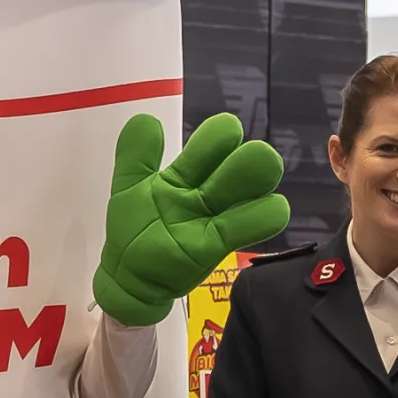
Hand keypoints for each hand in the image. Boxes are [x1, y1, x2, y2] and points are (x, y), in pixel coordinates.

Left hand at [93, 112, 290, 326]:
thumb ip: (135, 155)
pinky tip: (269, 210)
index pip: (217, 138)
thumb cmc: (132, 231)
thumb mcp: (127, 188)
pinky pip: (254, 224)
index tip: (221, 139)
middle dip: (253, 157)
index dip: (222, 134)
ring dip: (261, 181)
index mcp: (186, 172)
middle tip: (248, 163)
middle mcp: (207, 191)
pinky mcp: (218, 245)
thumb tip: (147, 119)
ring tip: (259, 188)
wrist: (128, 278)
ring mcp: (215, 217)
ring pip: (255, 188)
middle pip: (245, 160)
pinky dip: (269, 214)